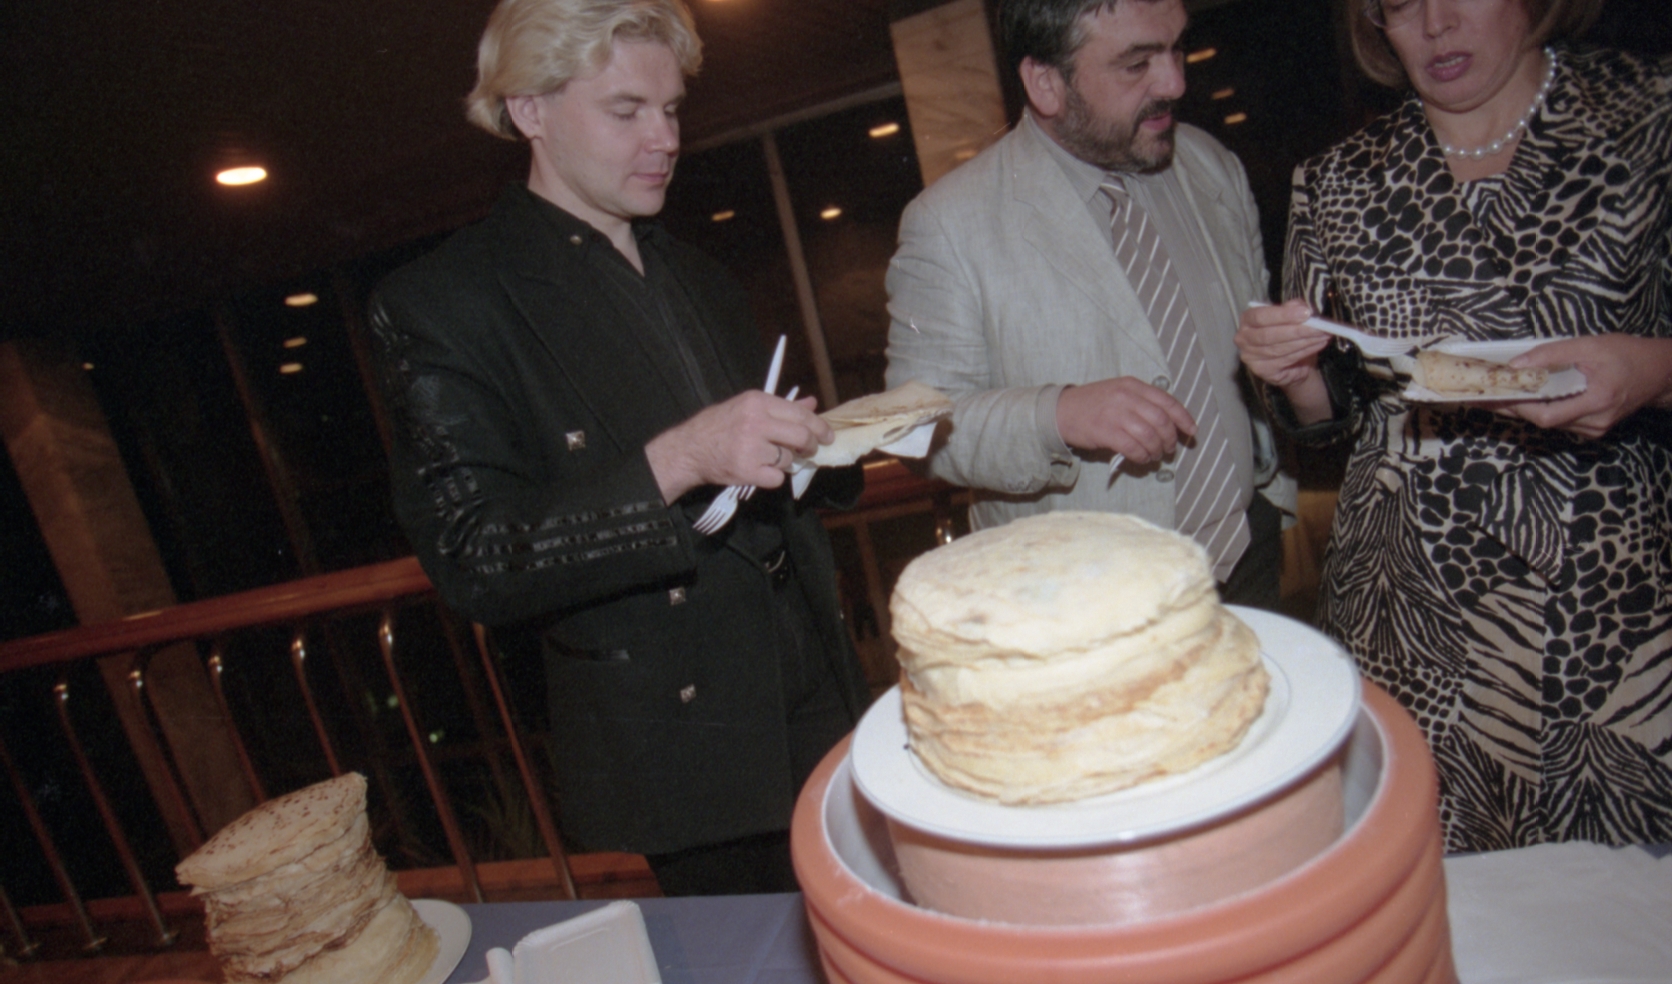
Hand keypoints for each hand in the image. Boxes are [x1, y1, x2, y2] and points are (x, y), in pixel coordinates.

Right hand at [646, 391, 831, 502]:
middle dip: (810, 447)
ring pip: (789, 459)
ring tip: (767, 458)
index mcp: (757, 402)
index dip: (819, 427)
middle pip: (801, 437)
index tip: (827, 436)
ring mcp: (751, 447)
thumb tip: (812, 403)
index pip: (800, 414)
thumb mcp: (748, 407)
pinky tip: (758, 470)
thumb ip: (782, 407)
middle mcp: (755, 422)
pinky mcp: (747, 470)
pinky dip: (772, 477)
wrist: (690, 450)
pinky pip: (776, 478)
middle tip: (808, 451)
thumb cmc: (719, 426)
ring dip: (784, 462)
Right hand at [1055, 377, 1195, 464]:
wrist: (1060, 411)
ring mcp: (1115, 414)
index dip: (1183, 418)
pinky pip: (1133, 447)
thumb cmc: (1091, 404)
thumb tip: (1166, 423)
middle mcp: (1126, 397)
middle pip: (1161, 420)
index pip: (1167, 401)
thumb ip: (1141, 402)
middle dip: (1170, 438)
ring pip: (1149, 435)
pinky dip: (1142, 455)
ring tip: (1154, 455)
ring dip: (1156, 449)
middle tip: (1168, 449)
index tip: (1191, 431)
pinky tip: (1141, 458)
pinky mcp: (1106, 431)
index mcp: (1132, 385)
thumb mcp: (1118, 392)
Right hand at [1236, 299, 1333, 424]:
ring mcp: (1250, 357)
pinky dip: (1304, 352)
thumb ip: (1293, 308)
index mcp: (1247, 320)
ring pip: (1279, 348)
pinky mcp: (1262, 370)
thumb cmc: (1288, 336)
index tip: (1305, 313)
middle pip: (1269, 335)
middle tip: (1320, 326)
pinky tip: (1318, 345)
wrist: (1292, 364)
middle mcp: (1243, 338)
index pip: (1260, 316)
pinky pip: (1285, 360)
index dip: (1283, 315)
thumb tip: (1300, 306)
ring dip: (1305, 341)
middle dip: (1297, 330)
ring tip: (1323, 335)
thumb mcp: (1291, 317)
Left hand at [1488, 334, 1671, 439]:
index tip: (1489, 397)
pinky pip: (1558, 420)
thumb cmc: (1628, 354)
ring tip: (1494, 396)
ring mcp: (1594, 429)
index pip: (1545, 414)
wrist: (1659, 372)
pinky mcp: (1592, 428)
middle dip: (1510, 408)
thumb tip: (1516, 365)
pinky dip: (1538, 409)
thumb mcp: (1590, 345)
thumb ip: (1552, 354)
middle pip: (1542, 421)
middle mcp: (1594, 422)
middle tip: (1479, 397)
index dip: (1515, 407)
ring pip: (1548, 422)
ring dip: (1522, 409)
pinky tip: (1521, 398)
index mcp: (1597, 401)